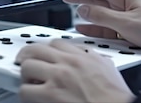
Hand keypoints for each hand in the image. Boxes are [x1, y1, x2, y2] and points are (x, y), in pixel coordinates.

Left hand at [16, 39, 134, 102]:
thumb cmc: (116, 97)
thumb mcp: (109, 69)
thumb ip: (95, 59)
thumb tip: (90, 57)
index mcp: (83, 56)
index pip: (56, 43)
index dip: (46, 49)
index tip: (43, 53)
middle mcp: (68, 63)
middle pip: (36, 49)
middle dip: (28, 55)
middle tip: (24, 61)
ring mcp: (57, 77)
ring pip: (27, 66)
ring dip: (25, 74)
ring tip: (27, 80)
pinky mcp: (50, 94)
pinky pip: (25, 89)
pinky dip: (25, 93)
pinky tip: (30, 96)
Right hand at [60, 0, 140, 49]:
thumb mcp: (126, 22)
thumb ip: (102, 16)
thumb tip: (82, 10)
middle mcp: (126, 2)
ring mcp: (130, 14)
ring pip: (103, 14)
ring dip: (88, 16)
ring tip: (73, 15)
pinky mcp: (134, 27)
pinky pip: (111, 26)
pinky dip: (98, 27)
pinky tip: (89, 29)